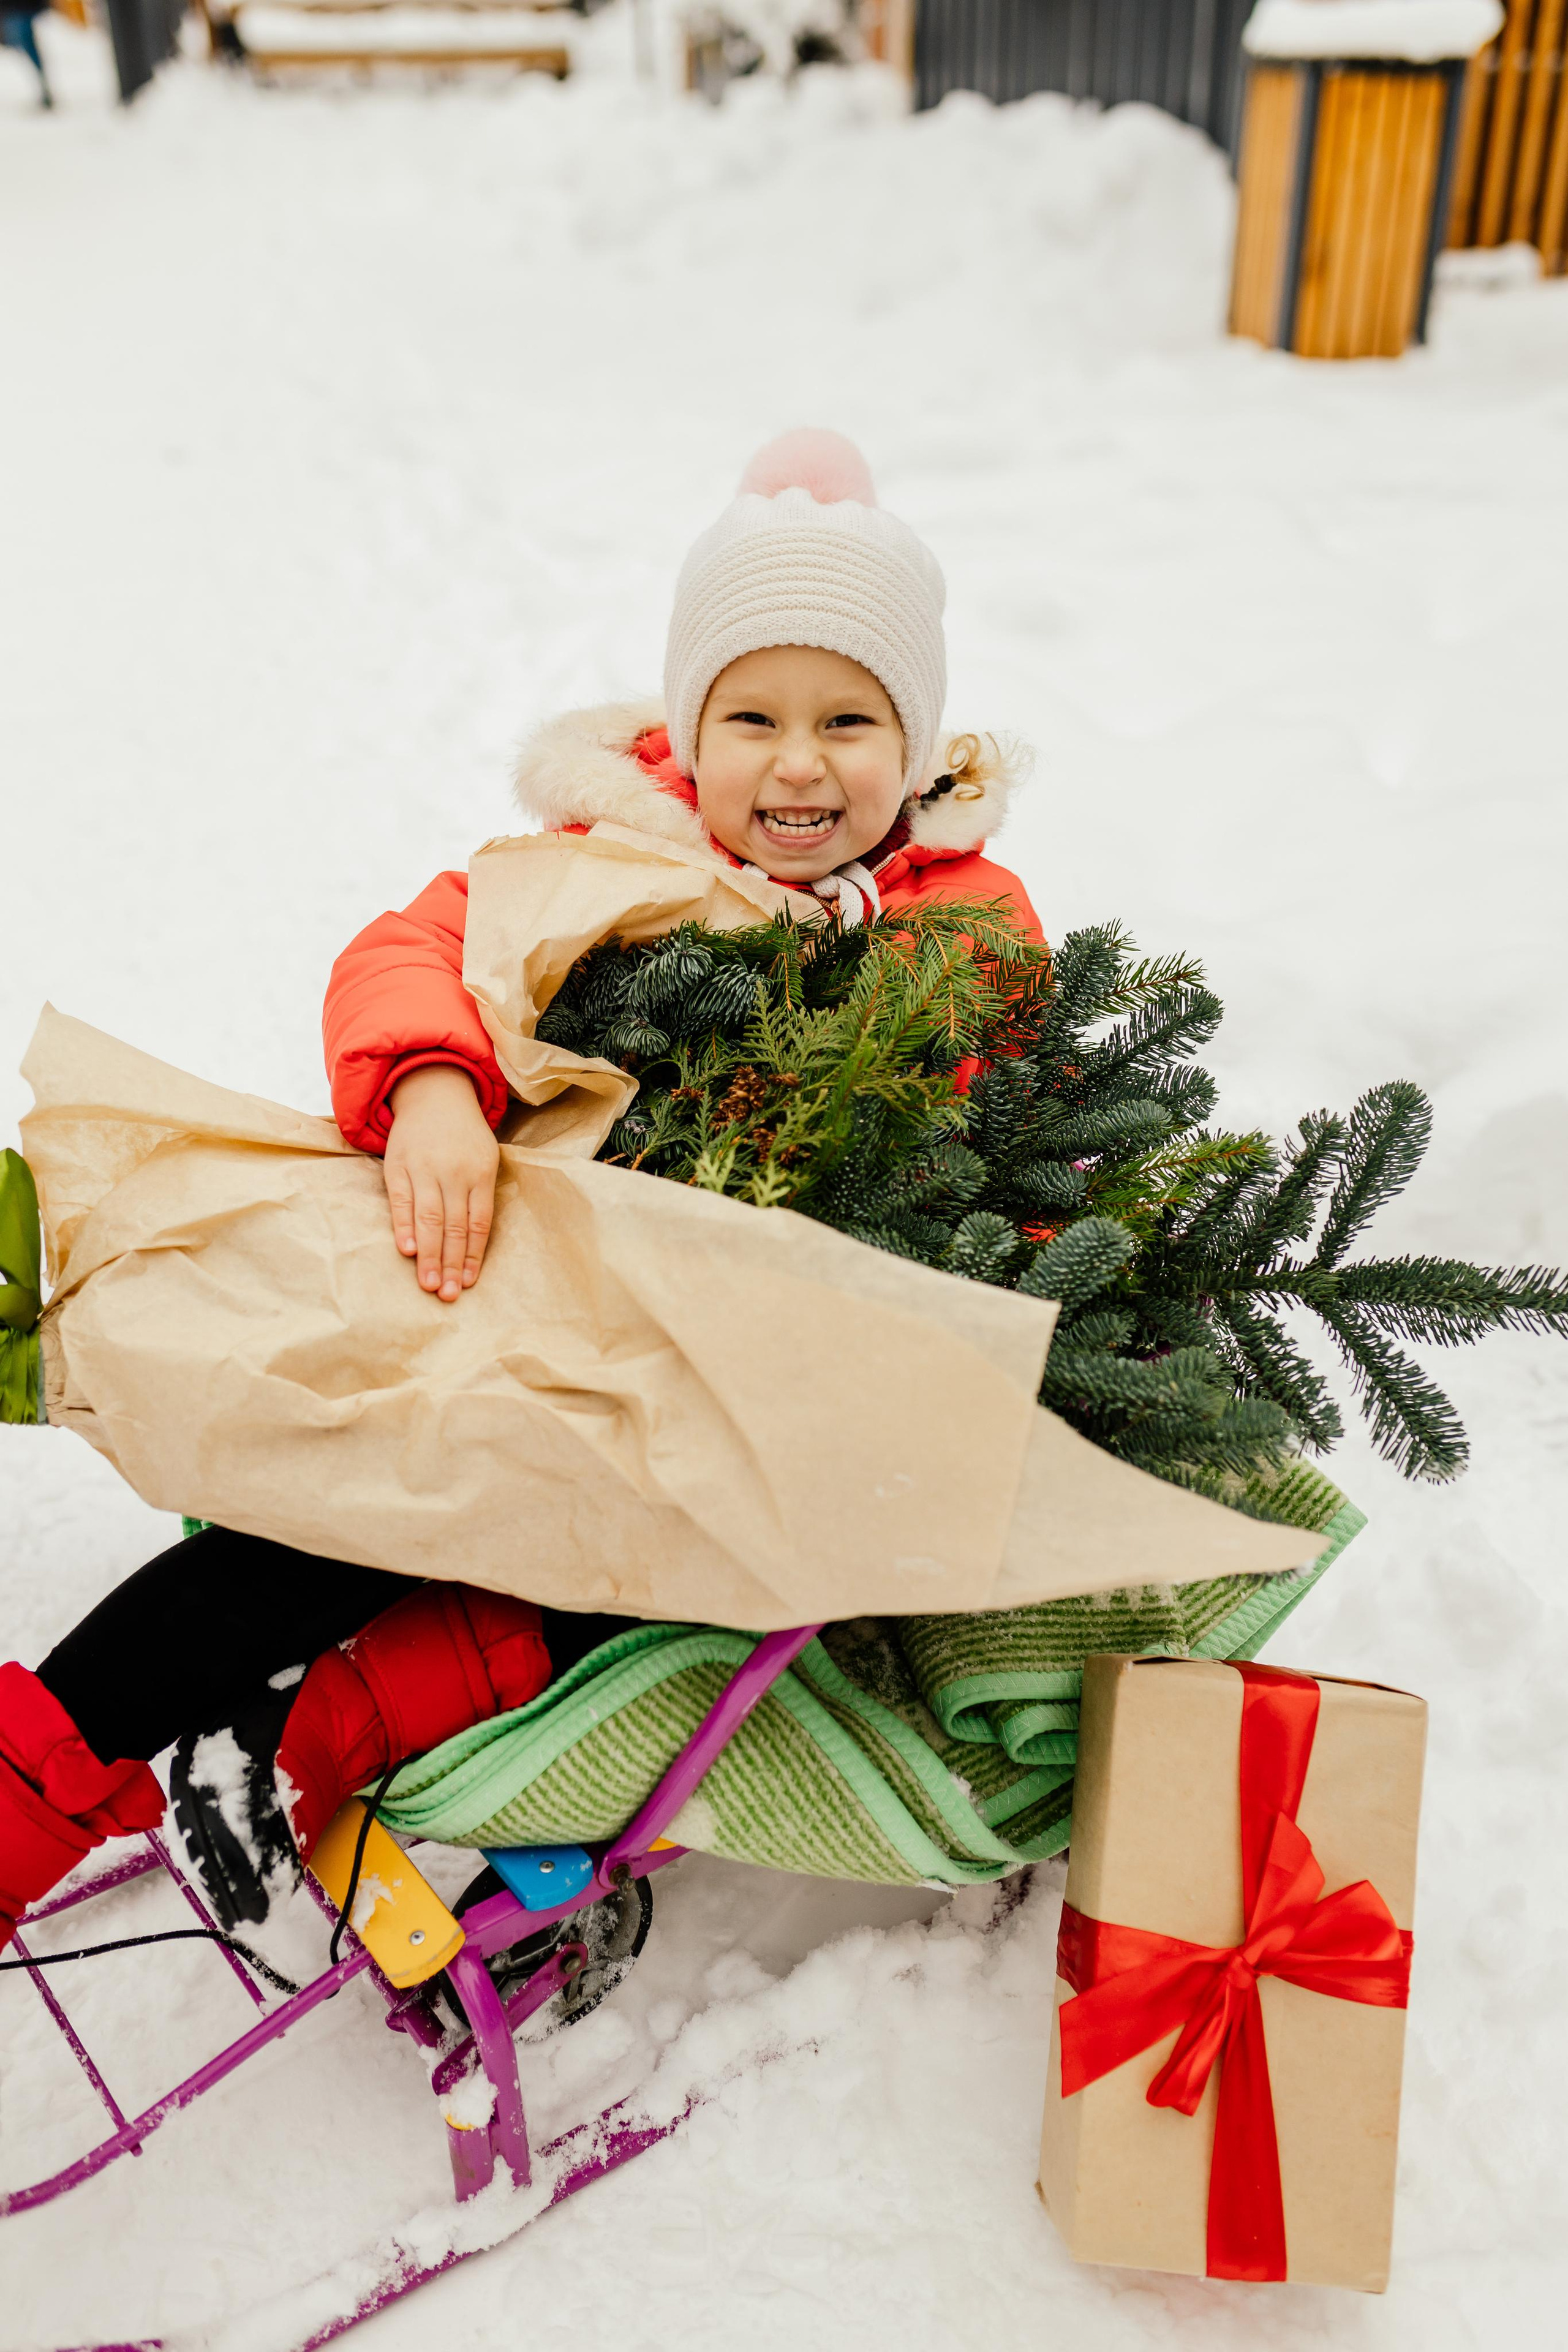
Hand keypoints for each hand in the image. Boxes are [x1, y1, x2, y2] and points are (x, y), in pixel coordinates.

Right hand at [383, 1067, 499, 1301]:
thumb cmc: (464, 1138)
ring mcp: (424, 1168)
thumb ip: (479, 1197)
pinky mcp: (398, 1166)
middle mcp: (454, 1172)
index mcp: (481, 1173)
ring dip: (429, 1255)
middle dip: (451, 1263)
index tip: (468, 1283)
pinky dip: (405, 1227)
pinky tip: (408, 1250)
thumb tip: (472, 1245)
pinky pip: (401, 1201)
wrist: (434, 1094)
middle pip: (454, 1226)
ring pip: (429, 1218)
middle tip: (447, 1295)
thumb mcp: (484, 1159)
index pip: (479, 1222)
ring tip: (428, 1284)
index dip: (472, 1255)